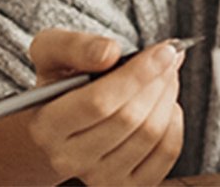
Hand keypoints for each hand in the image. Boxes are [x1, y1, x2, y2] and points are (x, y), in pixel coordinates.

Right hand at [24, 29, 185, 185]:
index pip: (99, 103)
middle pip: (129, 119)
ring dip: (168, 97)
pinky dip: (174, 122)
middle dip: (157, 81)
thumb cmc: (58, 84)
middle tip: (169, 56)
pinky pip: (166, 153)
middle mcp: (68, 160)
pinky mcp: (126, 185)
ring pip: (150, 134)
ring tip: (166, 75)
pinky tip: (166, 104)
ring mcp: (98, 178)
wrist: (57, 128)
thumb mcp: (51, 53)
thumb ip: (75, 46)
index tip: (164, 50)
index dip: (138, 74)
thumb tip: (109, 52)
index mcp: (46, 126)